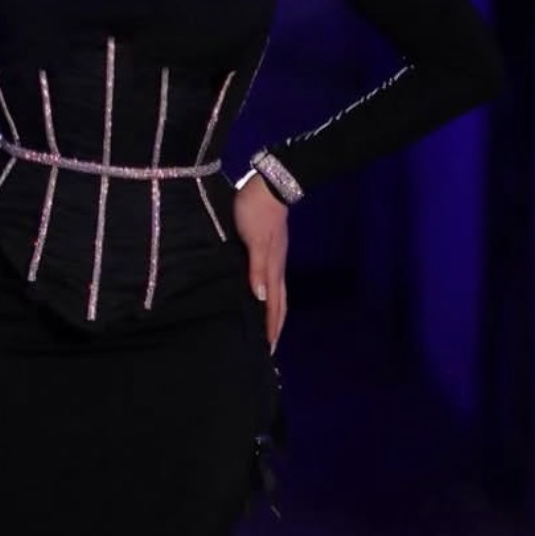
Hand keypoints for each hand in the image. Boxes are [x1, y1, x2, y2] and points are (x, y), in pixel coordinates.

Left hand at [233, 170, 289, 350]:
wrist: (269, 185)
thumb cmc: (257, 211)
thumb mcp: (255, 240)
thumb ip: (257, 268)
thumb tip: (261, 297)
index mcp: (273, 268)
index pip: (274, 305)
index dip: (271, 328)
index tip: (268, 350)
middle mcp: (276, 267)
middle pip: (280, 303)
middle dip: (275, 327)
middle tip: (269, 348)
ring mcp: (275, 259)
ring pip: (277, 293)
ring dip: (272, 313)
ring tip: (266, 329)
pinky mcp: (270, 250)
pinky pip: (270, 281)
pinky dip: (268, 296)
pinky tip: (260, 297)